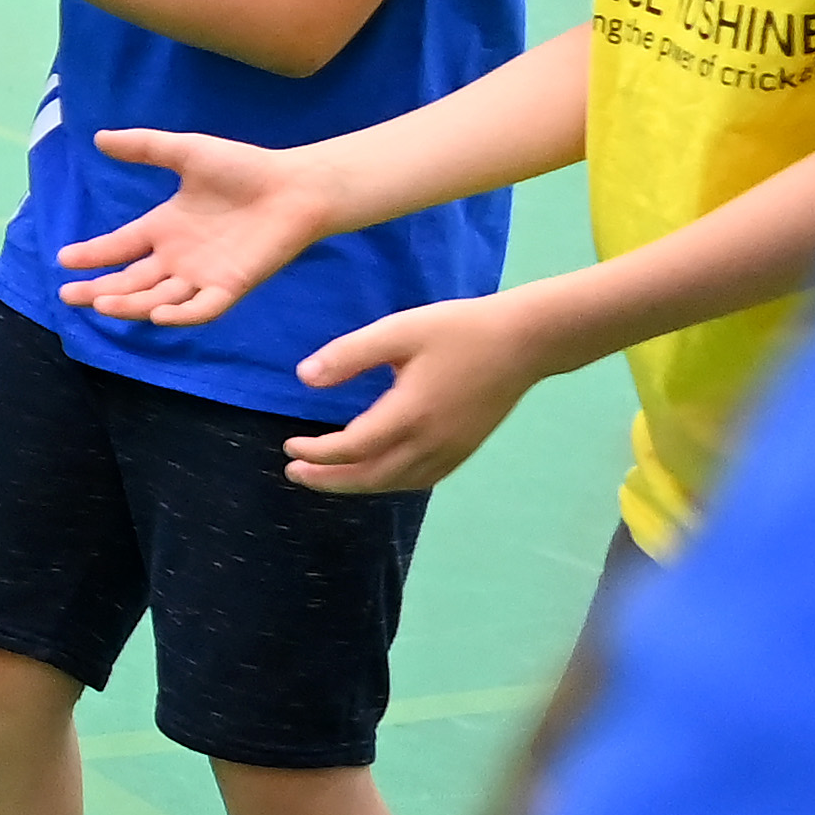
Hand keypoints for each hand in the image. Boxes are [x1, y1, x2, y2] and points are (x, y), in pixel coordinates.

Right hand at [50, 126, 340, 327]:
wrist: (295, 186)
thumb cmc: (244, 168)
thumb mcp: (187, 151)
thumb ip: (144, 146)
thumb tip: (100, 138)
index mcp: (165, 227)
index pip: (119, 247)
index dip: (92, 255)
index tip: (63, 259)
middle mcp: (178, 257)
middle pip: (131, 281)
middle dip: (98, 290)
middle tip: (68, 295)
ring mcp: (203, 274)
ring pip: (158, 299)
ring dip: (130, 304)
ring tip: (101, 303)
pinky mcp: (231, 285)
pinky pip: (201, 308)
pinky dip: (181, 315)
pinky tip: (158, 316)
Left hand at [280, 295, 553, 493]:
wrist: (525, 342)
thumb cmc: (459, 329)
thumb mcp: (398, 330)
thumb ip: (349, 355)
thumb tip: (304, 378)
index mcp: (409, 415)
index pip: (351, 448)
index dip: (316, 453)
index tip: (289, 446)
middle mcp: (430, 443)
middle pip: (369, 477)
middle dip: (327, 480)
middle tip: (294, 474)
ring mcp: (451, 451)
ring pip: (395, 483)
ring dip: (356, 485)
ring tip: (325, 477)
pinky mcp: (464, 450)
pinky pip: (420, 479)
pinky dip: (389, 482)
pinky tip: (375, 473)